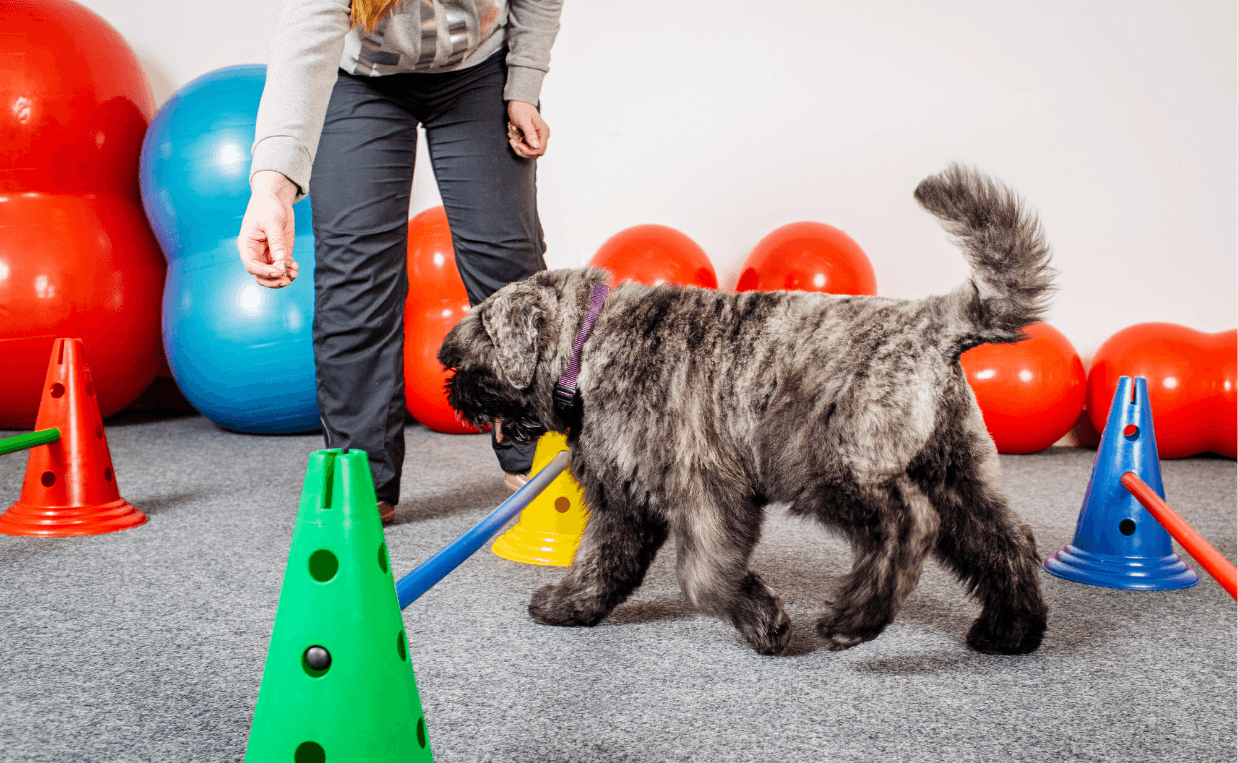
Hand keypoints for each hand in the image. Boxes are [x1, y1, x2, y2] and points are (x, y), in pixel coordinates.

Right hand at [239, 170, 299, 287]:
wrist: (275, 199)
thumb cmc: (267, 206)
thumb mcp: (271, 221)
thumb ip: (276, 240)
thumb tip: (281, 258)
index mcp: (247, 245)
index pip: (252, 266)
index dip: (264, 272)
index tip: (278, 272)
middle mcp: (256, 253)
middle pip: (261, 275)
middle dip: (274, 280)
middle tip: (287, 280)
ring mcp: (268, 254)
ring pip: (273, 274)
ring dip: (284, 277)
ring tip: (295, 273)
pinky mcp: (280, 252)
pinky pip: (284, 266)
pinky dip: (290, 269)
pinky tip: (296, 267)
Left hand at [506, 100, 548, 158]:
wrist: (518, 102)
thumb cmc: (520, 108)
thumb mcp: (524, 120)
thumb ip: (530, 133)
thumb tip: (536, 146)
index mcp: (543, 132)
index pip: (540, 150)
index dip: (528, 151)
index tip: (518, 144)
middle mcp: (543, 136)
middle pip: (535, 153)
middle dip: (522, 150)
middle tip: (512, 141)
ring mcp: (538, 137)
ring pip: (530, 152)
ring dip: (519, 148)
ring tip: (512, 138)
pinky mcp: (532, 137)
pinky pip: (526, 146)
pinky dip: (518, 144)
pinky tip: (513, 136)